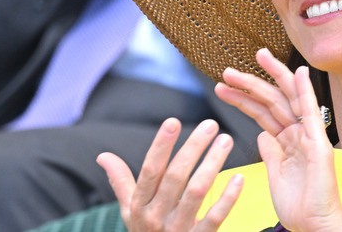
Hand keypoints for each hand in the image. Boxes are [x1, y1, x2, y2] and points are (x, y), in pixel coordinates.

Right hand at [97, 118, 242, 231]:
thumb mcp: (130, 210)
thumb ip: (121, 181)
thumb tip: (103, 156)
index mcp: (140, 205)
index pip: (150, 171)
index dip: (161, 146)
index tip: (173, 121)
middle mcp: (156, 217)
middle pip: (176, 177)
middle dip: (193, 148)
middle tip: (210, 125)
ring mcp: (178, 230)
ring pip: (196, 192)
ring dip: (212, 164)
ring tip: (225, 141)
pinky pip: (214, 218)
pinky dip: (228, 198)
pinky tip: (239, 178)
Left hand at [215, 48, 341, 231]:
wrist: (315, 226)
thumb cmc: (300, 206)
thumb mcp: (275, 175)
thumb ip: (271, 152)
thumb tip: (262, 133)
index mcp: (288, 141)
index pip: (263, 112)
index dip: (243, 98)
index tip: (224, 87)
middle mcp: (299, 134)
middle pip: (273, 100)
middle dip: (251, 82)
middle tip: (228, 70)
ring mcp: (309, 136)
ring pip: (287, 100)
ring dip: (268, 79)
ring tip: (251, 61)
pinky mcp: (318, 143)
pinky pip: (311, 112)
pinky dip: (306, 91)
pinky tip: (298, 73)